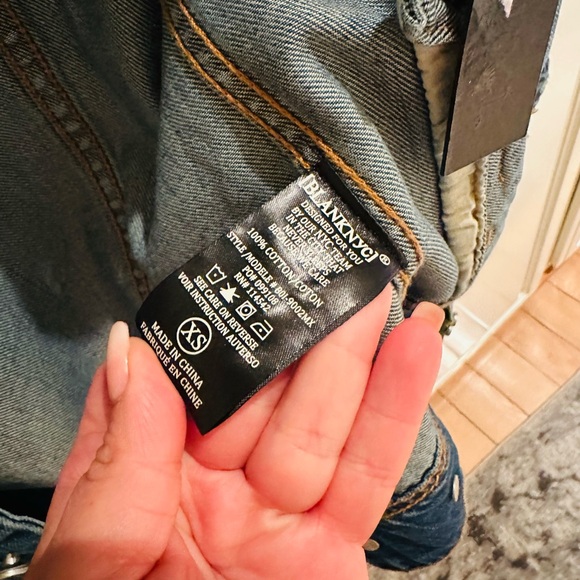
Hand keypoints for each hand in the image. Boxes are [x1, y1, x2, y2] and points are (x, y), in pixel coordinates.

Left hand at [27, 286, 442, 578]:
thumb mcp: (93, 560)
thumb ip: (115, 458)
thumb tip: (130, 354)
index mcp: (145, 482)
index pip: (178, 384)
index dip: (205, 330)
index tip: (230, 279)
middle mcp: (214, 490)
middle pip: (263, 390)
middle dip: (294, 330)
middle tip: (320, 269)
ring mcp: (278, 516)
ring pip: (324, 417)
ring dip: (354, 353)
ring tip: (373, 292)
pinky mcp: (333, 548)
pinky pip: (369, 470)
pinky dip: (396, 409)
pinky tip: (413, 351)